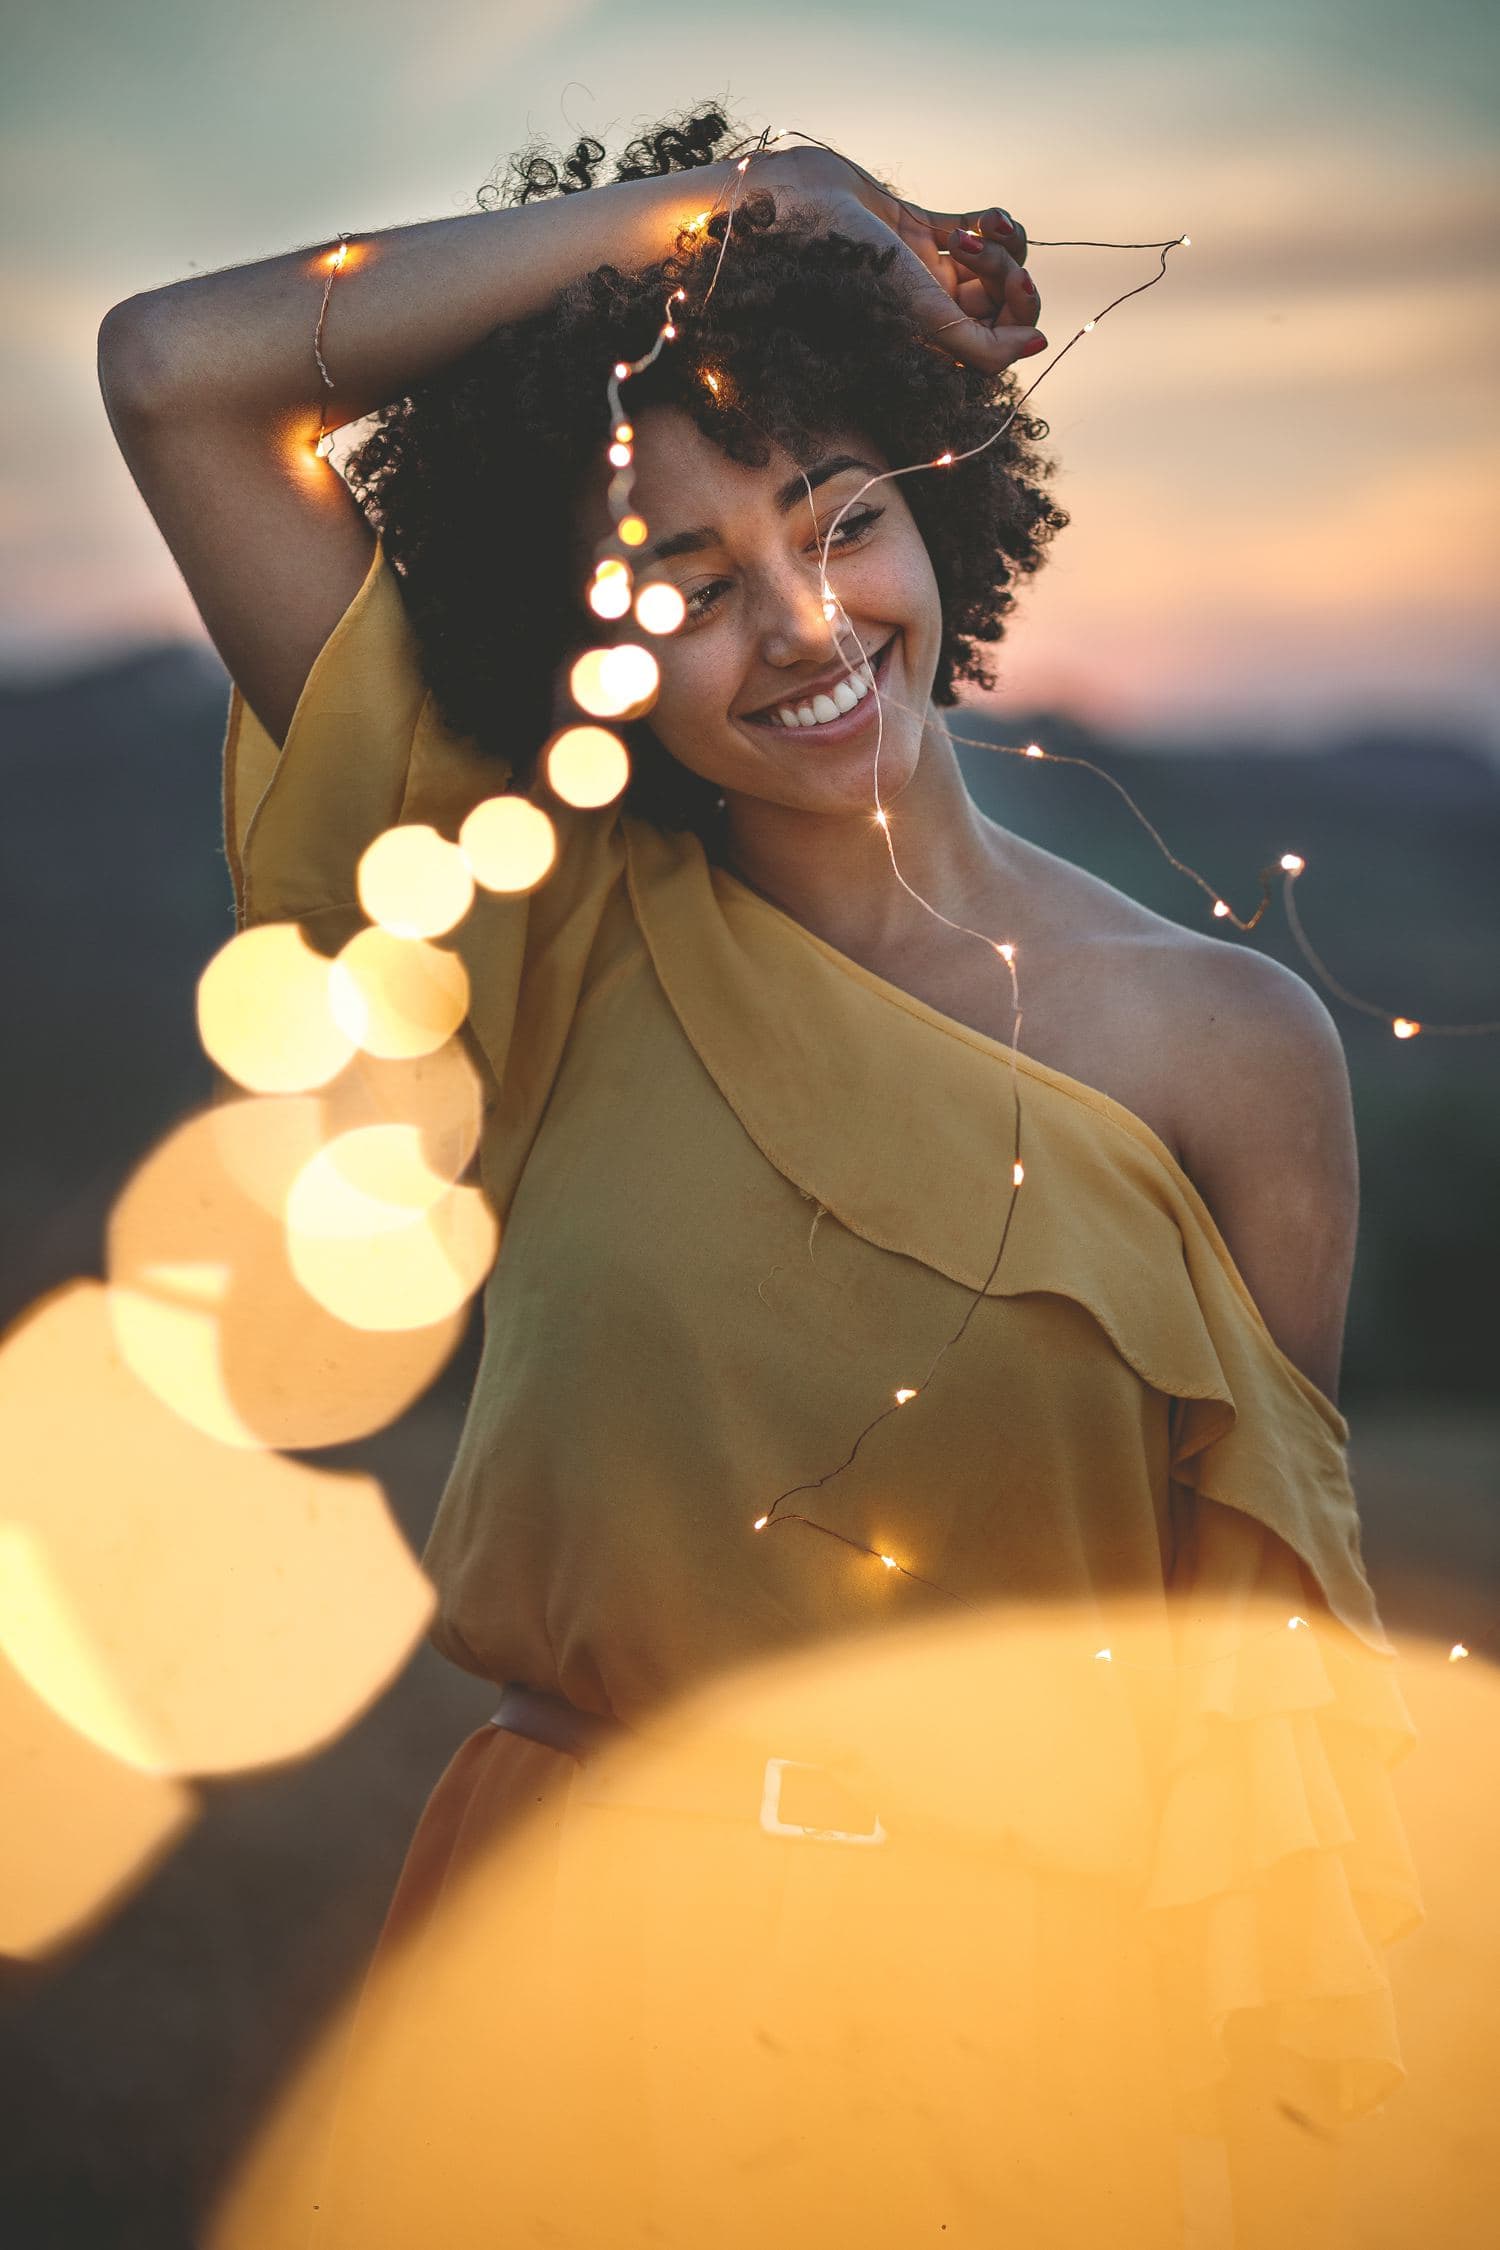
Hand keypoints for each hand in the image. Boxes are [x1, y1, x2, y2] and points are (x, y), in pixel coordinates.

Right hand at [755, 145, 1043, 373]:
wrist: (798, 210)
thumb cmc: (850, 267)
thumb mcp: (923, 316)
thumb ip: (982, 346)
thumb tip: (1039, 346)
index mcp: (929, 340)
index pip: (999, 343)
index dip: (1020, 316)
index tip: (1019, 286)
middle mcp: (930, 309)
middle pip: (1001, 304)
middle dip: (1008, 275)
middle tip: (983, 255)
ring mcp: (926, 267)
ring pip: (995, 263)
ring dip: (1001, 243)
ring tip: (978, 228)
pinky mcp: (918, 227)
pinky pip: (975, 229)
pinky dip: (992, 221)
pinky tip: (985, 216)